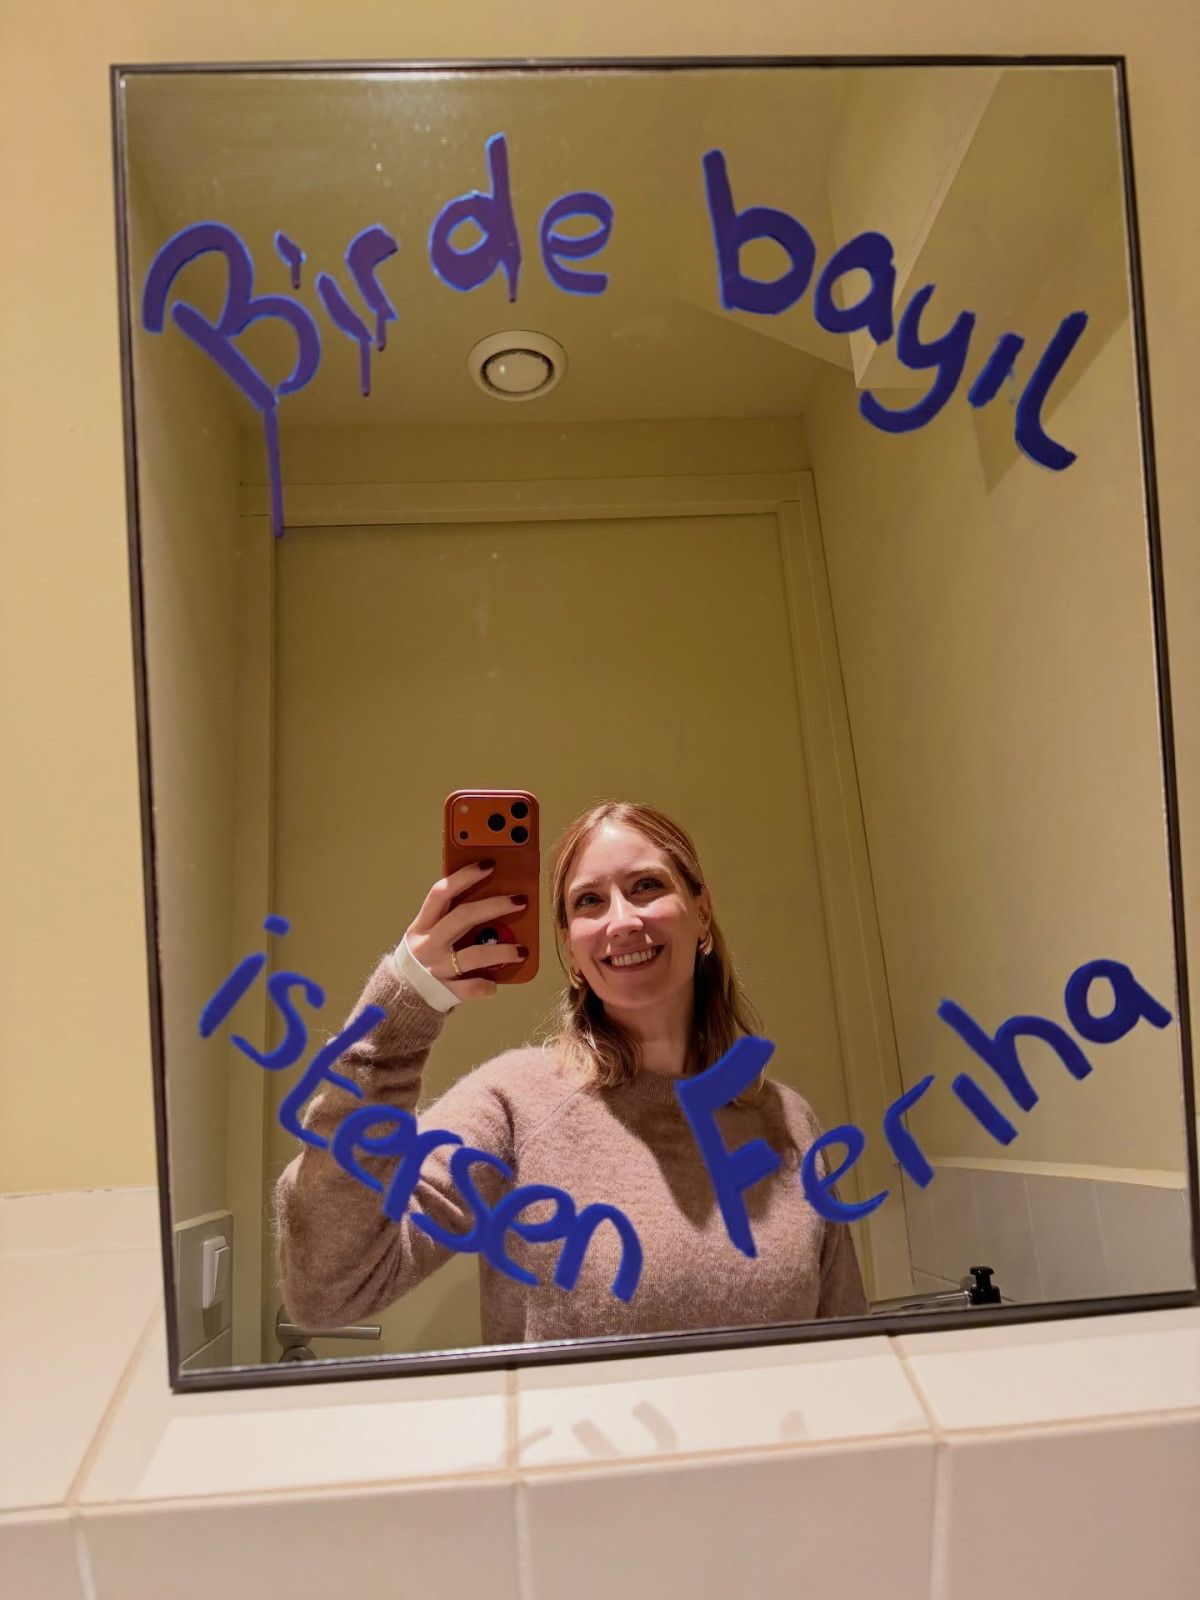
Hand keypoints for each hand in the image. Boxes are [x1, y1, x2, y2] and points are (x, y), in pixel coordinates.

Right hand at [404, 862, 527, 1000]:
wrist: (401, 995)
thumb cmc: (422, 957)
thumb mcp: (426, 933)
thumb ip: (447, 919)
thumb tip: (489, 899)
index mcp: (422, 925)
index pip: (441, 893)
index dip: (464, 877)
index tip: (489, 865)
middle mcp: (428, 943)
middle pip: (463, 917)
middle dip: (494, 906)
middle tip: (520, 900)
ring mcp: (437, 968)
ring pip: (473, 955)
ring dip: (501, 951)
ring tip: (522, 950)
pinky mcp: (445, 991)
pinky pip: (471, 988)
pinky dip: (485, 986)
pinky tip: (494, 984)